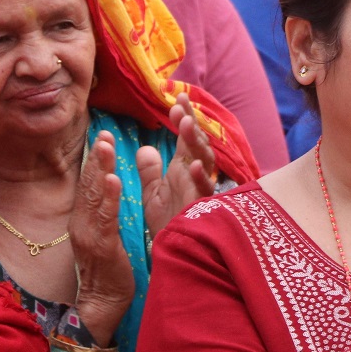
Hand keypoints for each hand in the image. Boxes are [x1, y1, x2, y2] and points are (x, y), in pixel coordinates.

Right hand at [69, 131, 132, 346]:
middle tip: (103, 133)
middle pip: (89, 184)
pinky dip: (108, 198)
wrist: (102, 305)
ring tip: (105, 146)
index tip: (103, 137)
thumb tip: (109, 188)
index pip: (90, 184)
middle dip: (96, 157)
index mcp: (85, 220)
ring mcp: (89, 235)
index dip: (95, 160)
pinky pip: (104, 219)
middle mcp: (82, 223)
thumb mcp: (106, 235)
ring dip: (100, 169)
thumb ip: (106, 212)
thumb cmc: (110, 271)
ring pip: (94, 196)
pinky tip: (112, 180)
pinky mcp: (101, 248)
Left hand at [139, 94, 216, 236]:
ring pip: (205, 162)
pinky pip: (204, 192)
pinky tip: (193, 164)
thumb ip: (150, 171)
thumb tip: (145, 148)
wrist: (171, 256)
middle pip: (198, 144)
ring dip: (196, 143)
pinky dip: (200, 178)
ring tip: (187, 124)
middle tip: (182, 104)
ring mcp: (201, 192)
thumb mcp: (153, 194)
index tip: (177, 96)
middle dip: (191, 123)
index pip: (186, 138)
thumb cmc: (167, 225)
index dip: (184, 117)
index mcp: (183, 170)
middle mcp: (195, 177)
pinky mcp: (202, 210)